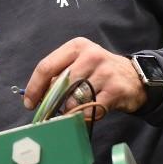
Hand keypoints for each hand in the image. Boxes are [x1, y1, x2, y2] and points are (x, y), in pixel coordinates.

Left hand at [23, 37, 146, 116]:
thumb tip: (37, 97)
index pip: (46, 66)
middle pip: (60, 84)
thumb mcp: (79, 64)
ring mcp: (105, 72)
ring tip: (72, 111)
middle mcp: (91, 55)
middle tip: (50, 112)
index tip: (29, 103)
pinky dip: (84, 116)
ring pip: (75, 98)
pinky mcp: (115, 90)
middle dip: (51, 102)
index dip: (34, 87)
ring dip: (69, 110)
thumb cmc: (99, 72)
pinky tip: (87, 114)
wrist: (133, 77)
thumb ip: (59, 75)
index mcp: (76, 47)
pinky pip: (91, 109)